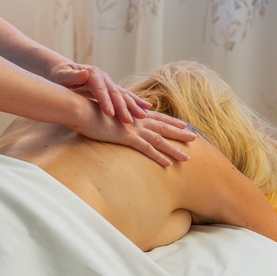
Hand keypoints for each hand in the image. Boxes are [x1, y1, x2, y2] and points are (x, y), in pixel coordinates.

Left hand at [49, 61, 149, 122]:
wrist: (63, 71)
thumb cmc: (59, 75)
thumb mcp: (61, 74)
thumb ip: (71, 76)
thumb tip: (83, 73)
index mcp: (92, 74)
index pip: (100, 89)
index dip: (106, 101)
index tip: (110, 114)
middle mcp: (103, 77)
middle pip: (115, 93)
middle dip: (123, 107)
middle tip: (130, 120)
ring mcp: (108, 82)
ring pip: (123, 95)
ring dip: (133, 106)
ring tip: (143, 116)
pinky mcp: (111, 89)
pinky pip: (125, 96)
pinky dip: (135, 102)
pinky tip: (146, 109)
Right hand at [74, 107, 198, 166]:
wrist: (81, 110)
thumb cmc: (90, 113)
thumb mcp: (107, 115)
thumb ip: (117, 118)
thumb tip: (120, 122)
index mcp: (133, 115)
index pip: (157, 118)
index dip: (171, 121)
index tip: (184, 124)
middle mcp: (137, 121)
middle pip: (163, 128)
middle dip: (180, 133)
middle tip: (195, 138)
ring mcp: (133, 129)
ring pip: (160, 140)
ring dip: (174, 149)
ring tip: (188, 158)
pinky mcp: (126, 137)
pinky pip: (146, 149)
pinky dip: (158, 157)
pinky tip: (167, 165)